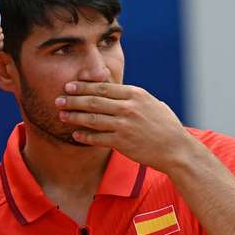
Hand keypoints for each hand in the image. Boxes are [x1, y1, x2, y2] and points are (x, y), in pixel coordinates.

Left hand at [55, 81, 194, 171]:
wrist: (176, 148)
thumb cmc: (165, 125)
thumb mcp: (151, 103)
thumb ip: (132, 97)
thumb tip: (115, 91)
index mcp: (135, 94)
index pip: (103, 87)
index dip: (83, 86)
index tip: (70, 86)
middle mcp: (128, 108)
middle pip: (94, 101)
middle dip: (73, 100)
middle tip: (58, 99)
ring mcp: (124, 125)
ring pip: (92, 118)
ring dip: (74, 116)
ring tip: (61, 115)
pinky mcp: (122, 142)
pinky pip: (97, 138)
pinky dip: (85, 136)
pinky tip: (75, 134)